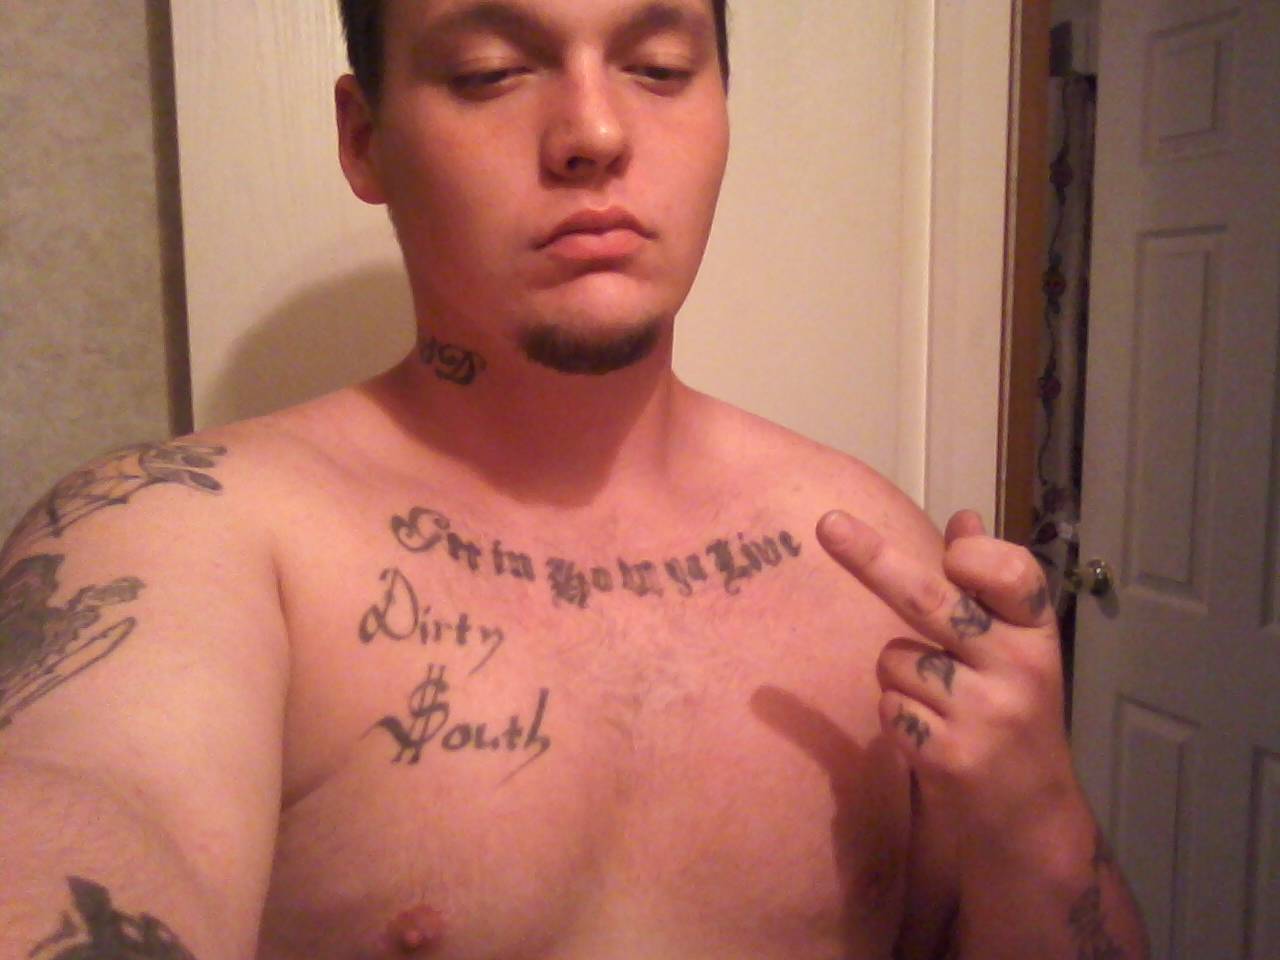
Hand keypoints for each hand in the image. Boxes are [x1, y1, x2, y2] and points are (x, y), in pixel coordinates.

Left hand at [816, 508, 1081, 850]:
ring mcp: (985, 714)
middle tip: (827, 523)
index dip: (977, 557)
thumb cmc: (1010, 717)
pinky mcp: (950, 754)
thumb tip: (963, 518)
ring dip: (900, 678)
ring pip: (894, 658)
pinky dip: (896, 715)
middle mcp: (1019, 669)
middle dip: (873, 559)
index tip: (951, 553)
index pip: (1013, 574)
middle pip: (931, 600)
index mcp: (1037, 635)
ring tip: (938, 706)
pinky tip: (930, 737)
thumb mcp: (1013, 651)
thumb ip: (986, 588)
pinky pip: (887, 705)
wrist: (1028, 822)